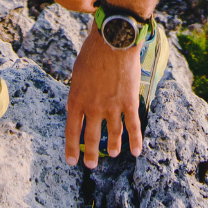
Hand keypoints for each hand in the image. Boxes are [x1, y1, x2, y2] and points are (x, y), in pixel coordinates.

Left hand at [64, 29, 142, 167]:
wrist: (112, 42)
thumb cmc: (92, 53)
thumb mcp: (76, 75)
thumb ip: (75, 95)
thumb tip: (73, 110)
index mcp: (76, 100)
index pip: (72, 131)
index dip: (72, 148)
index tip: (71, 161)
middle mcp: (93, 108)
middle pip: (92, 137)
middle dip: (91, 154)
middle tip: (90, 165)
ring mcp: (112, 107)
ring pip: (113, 134)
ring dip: (112, 147)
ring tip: (113, 154)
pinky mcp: (129, 103)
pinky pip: (133, 126)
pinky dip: (135, 141)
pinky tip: (136, 151)